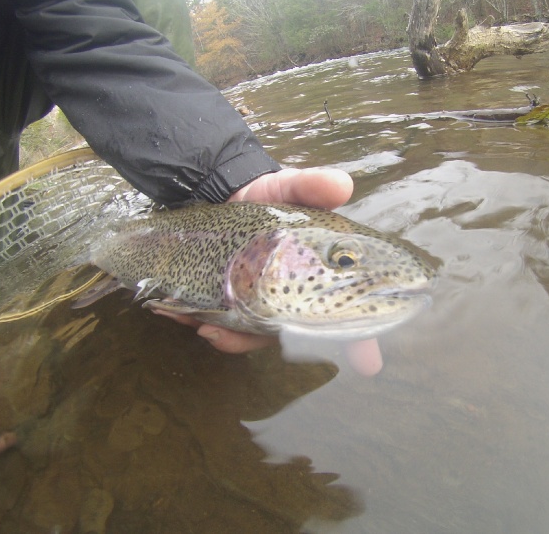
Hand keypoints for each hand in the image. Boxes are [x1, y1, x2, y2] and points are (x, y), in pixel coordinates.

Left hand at [152, 167, 382, 373]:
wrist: (223, 191)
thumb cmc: (267, 195)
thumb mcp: (289, 187)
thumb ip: (311, 187)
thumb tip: (342, 185)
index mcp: (315, 277)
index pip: (343, 313)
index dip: (360, 340)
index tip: (369, 364)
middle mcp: (291, 297)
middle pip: (285, 334)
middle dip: (253, 341)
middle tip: (222, 332)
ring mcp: (259, 303)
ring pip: (249, 335)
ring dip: (224, 336)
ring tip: (197, 322)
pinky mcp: (229, 299)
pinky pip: (220, 321)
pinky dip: (199, 320)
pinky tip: (179, 312)